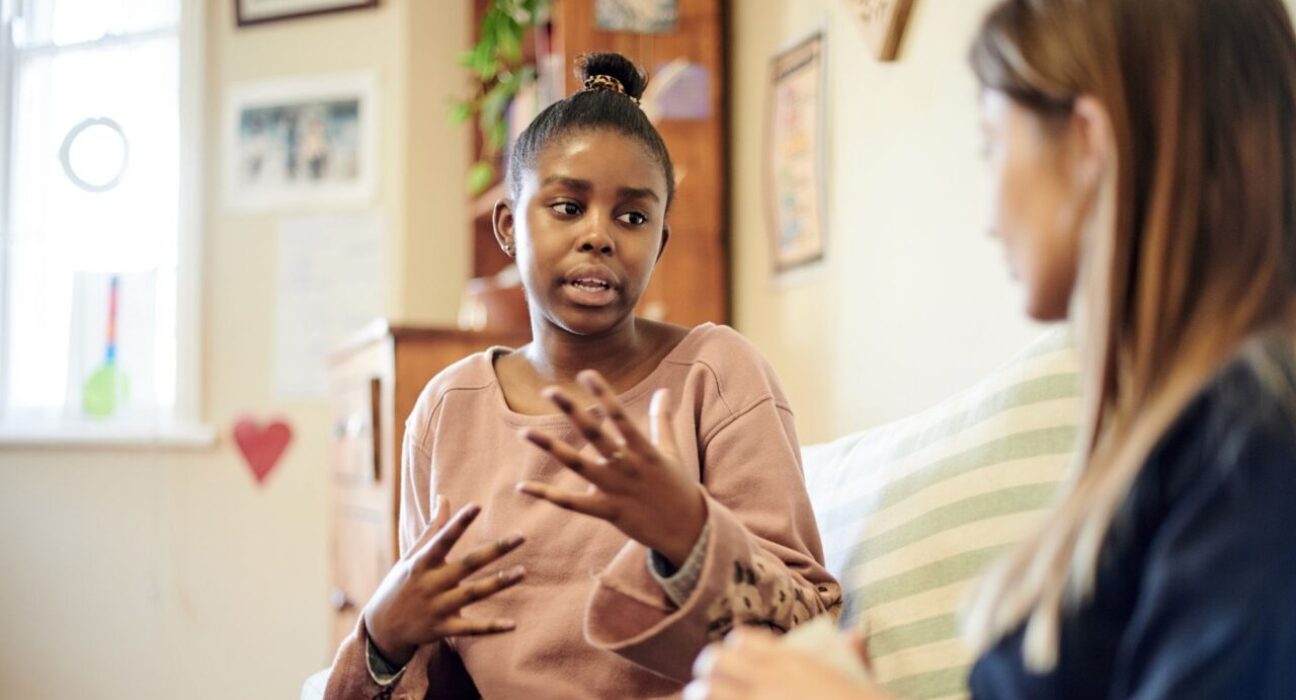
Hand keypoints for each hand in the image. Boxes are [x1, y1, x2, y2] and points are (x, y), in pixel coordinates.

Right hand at [362, 497, 525, 667]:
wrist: (382, 628)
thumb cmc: (402, 583)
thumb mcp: (412, 556)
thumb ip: (432, 528)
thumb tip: (444, 497)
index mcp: (422, 563)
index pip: (442, 539)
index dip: (459, 523)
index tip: (477, 505)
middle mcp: (430, 584)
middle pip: (467, 565)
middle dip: (494, 550)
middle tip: (521, 536)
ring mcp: (437, 608)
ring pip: (473, 594)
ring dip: (499, 583)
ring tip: (523, 572)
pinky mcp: (443, 629)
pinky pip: (470, 628)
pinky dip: (491, 627)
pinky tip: (512, 624)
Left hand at [515, 370, 706, 566]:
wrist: (688, 531)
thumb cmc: (678, 487)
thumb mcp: (671, 451)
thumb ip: (663, 420)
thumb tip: (664, 390)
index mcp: (644, 450)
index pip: (621, 417)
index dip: (604, 395)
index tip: (586, 374)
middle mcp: (628, 467)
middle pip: (596, 435)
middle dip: (572, 412)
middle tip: (550, 390)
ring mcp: (617, 490)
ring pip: (578, 466)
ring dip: (551, 448)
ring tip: (525, 432)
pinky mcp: (608, 512)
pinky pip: (573, 504)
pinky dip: (548, 495)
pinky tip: (522, 486)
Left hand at [684, 628, 891, 699]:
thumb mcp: (863, 681)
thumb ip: (854, 655)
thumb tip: (855, 633)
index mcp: (792, 663)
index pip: (742, 641)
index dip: (735, 650)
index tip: (736, 662)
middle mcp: (768, 682)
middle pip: (715, 662)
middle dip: (710, 671)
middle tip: (711, 683)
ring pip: (706, 692)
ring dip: (703, 695)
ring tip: (705, 699)